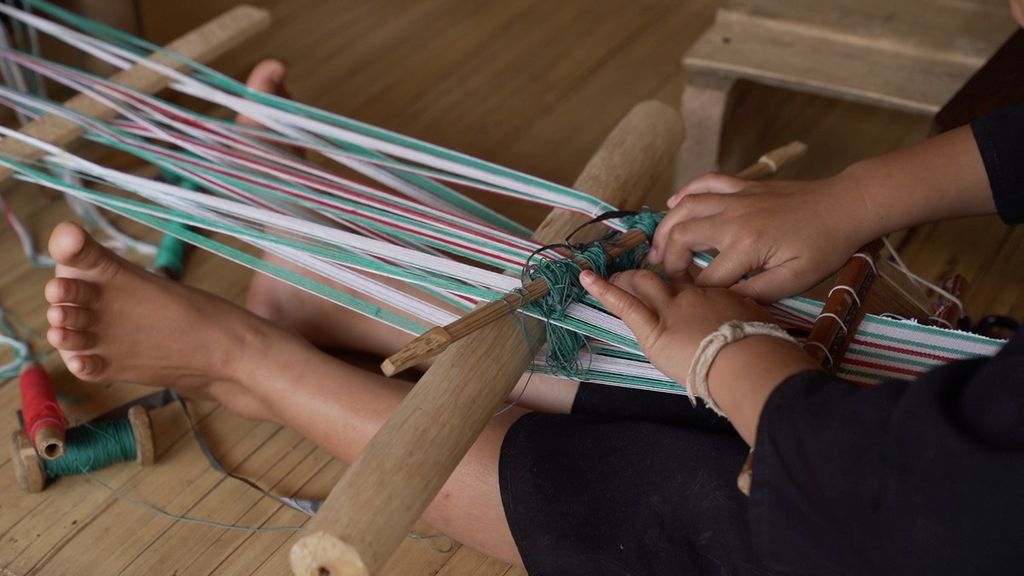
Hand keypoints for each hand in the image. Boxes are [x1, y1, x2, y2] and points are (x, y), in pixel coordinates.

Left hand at [579, 268, 775, 384]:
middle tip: (639, 276)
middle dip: (649, 275)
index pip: (694, 285)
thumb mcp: (765, 328)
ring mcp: (671, 309)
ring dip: (628, 280)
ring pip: (644, 283)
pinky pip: (625, 304)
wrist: (751, 363)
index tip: (679, 287)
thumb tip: (761, 330)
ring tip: (615, 278)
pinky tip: (586, 277)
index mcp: (721, 295)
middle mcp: (693, 296)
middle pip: (666, 277)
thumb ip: (755, 324)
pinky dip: (603, 290)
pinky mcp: (654, 329)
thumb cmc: (764, 352)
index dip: (682, 284)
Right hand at [647, 172, 873, 302]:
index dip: (695, 294)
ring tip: (657, 249)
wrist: (846, 205)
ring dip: (666, 228)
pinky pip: (705, 182)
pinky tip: (674, 204)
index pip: (706, 277)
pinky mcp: (743, 185)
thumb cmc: (826, 246)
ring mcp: (736, 197)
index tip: (692, 305)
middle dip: (667, 260)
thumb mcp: (796, 279)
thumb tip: (724, 303)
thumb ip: (757, 293)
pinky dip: (685, 192)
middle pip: (682, 237)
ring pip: (685, 207)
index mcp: (747, 246)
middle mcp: (734, 218)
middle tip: (667, 277)